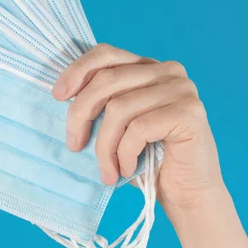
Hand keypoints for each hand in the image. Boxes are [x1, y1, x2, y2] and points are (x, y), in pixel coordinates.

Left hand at [52, 44, 224, 210]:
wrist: (187, 193)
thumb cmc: (147, 160)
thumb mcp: (118, 124)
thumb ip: (101, 102)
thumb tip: (62, 93)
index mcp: (149, 67)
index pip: (106, 54)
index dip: (77, 71)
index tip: (57, 96)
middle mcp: (168, 71)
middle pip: (107, 80)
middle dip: (81, 115)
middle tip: (74, 146)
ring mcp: (181, 89)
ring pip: (119, 109)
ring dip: (104, 146)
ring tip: (107, 171)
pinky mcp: (189, 112)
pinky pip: (138, 128)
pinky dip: (125, 153)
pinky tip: (128, 169)